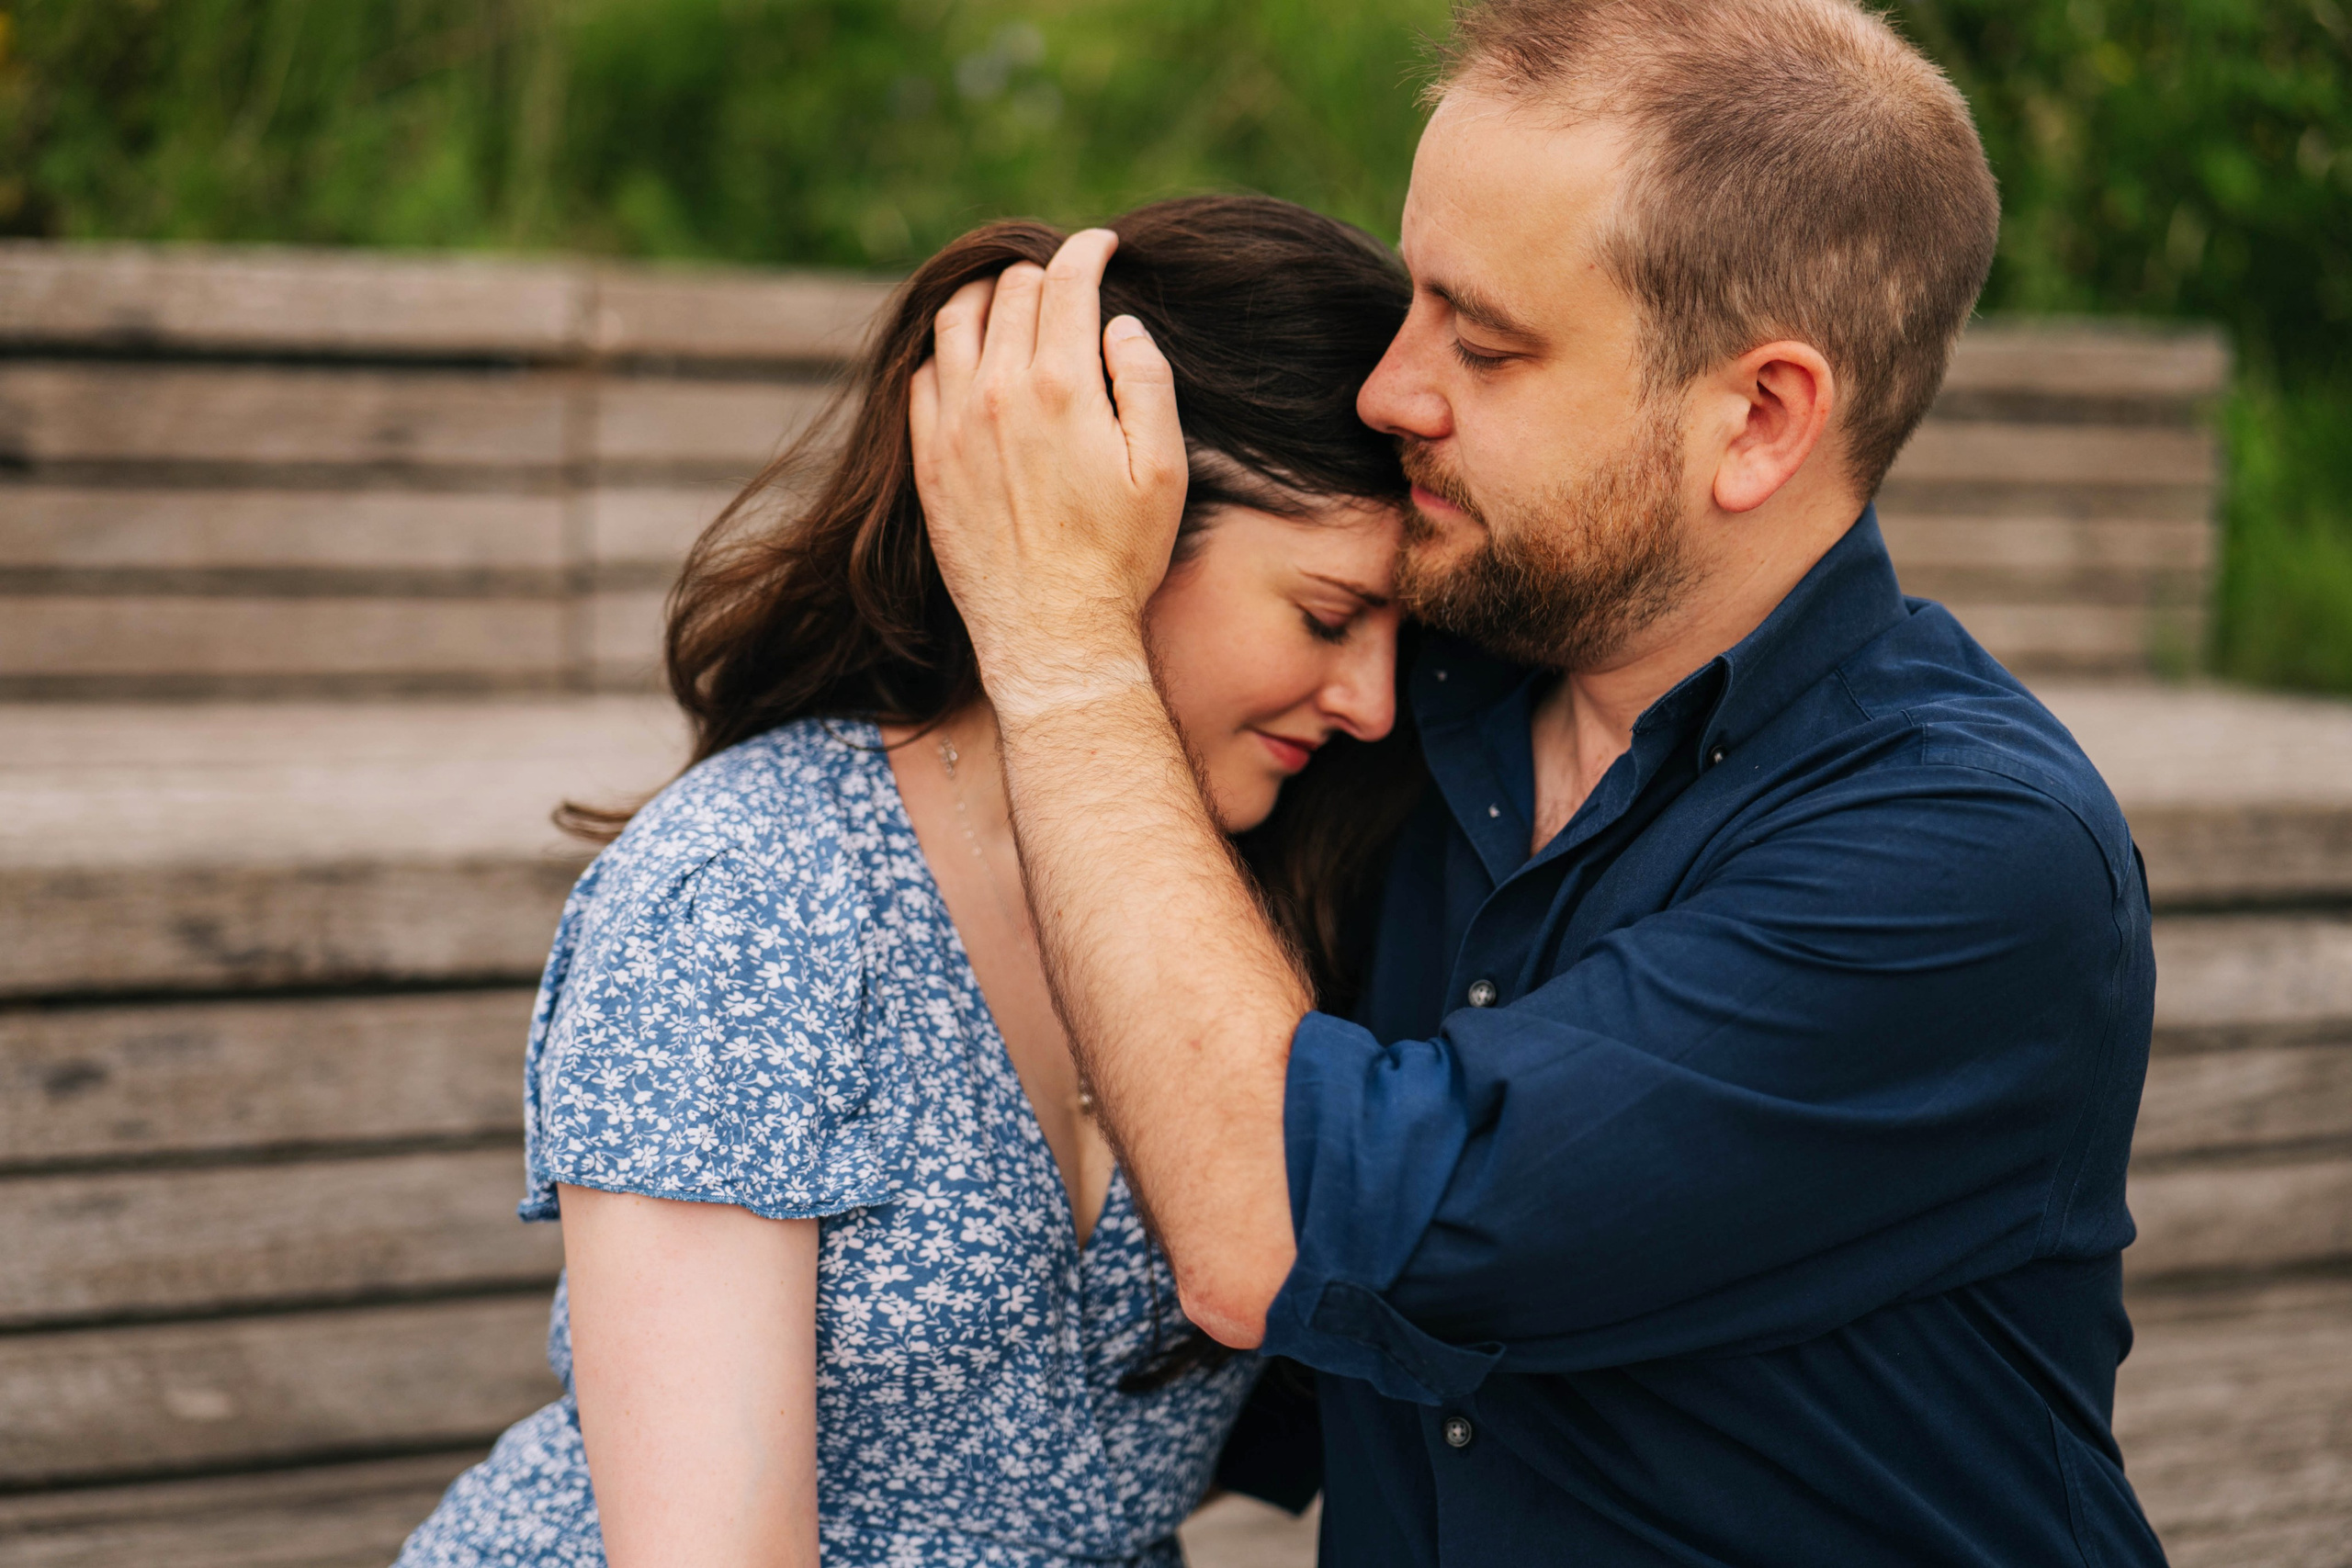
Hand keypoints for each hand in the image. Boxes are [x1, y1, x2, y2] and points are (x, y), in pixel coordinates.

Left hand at [909, 229, 1189, 719]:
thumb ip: (1146, 381)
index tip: (1103, 246)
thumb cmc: (1120, 556)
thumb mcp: (1162, 468)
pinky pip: (921, 375)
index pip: (1066, 280)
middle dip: (1044, 272)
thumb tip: (1117, 324)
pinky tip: (970, 361)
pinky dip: (947, 351)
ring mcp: (953, 425)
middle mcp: (997, 392)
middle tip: (1066, 282)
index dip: (1089, 250)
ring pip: (955, 319)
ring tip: (1012, 302)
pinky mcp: (927, 460)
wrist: (1052, 631)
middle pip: (1011, 290)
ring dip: (987, 297)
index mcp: (1061, 386)